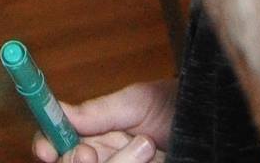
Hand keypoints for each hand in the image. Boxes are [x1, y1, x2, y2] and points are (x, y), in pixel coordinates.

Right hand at [32, 78, 174, 162]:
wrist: (213, 121)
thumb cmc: (178, 105)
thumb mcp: (135, 103)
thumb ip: (95, 111)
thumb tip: (58, 112)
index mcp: (97, 136)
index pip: (58, 146)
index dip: (47, 148)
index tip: (46, 150)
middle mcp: (107, 159)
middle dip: (75, 161)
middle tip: (91, 152)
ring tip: (149, 146)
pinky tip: (156, 159)